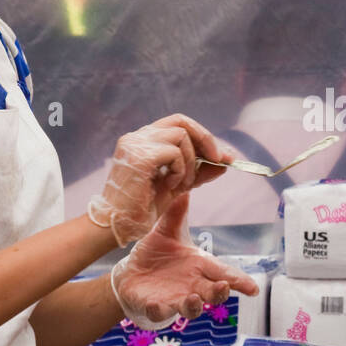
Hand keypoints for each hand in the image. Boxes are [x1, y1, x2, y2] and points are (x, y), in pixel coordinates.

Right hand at [88, 114, 231, 246]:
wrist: (119, 224)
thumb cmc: (143, 206)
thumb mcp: (178, 185)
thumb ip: (199, 172)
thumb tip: (226, 162)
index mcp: (144, 139)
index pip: (178, 124)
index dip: (202, 135)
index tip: (222, 155)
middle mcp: (137, 136)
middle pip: (181, 121)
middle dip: (206, 139)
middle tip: (220, 159)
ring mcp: (136, 144)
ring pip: (181, 136)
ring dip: (190, 162)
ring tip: (181, 183)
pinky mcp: (139, 156)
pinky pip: (174, 153)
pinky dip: (180, 170)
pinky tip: (170, 185)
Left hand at [110, 195, 259, 327]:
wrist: (131, 273)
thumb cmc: (156, 254)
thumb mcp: (165, 232)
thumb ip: (175, 214)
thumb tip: (184, 190)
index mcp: (200, 266)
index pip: (224, 273)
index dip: (240, 281)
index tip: (253, 289)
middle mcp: (193, 285)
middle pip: (213, 293)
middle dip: (220, 293)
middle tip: (223, 287)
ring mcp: (176, 298)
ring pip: (191, 308)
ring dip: (193, 306)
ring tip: (192, 298)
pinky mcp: (156, 307)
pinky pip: (160, 312)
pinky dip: (159, 309)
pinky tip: (155, 304)